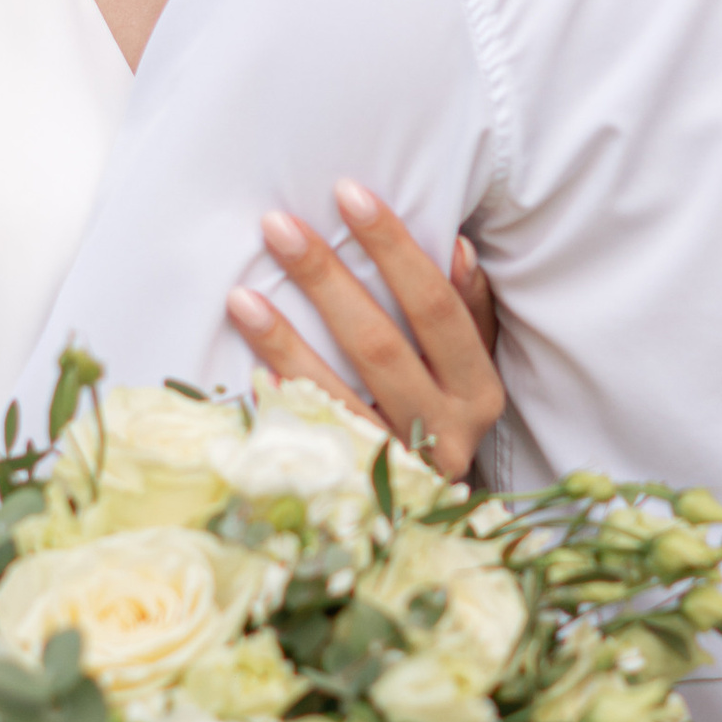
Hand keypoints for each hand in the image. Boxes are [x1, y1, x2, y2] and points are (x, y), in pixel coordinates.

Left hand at [225, 182, 503, 479]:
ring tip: (243, 294)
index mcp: (479, 392)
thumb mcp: (471, 366)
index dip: (394, 249)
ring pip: (336, 394)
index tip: (349, 195)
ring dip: (285, 339)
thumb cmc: (442, 417)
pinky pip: (308, 437)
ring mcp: (396, 470)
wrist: (425, 525)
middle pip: (380, 345)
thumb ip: (468, 309)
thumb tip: (456, 246)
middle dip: (327, 279)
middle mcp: (447, 434)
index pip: (436, 306)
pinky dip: (278, 397)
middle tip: (280, 227)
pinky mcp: (352, 494)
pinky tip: (245, 364)